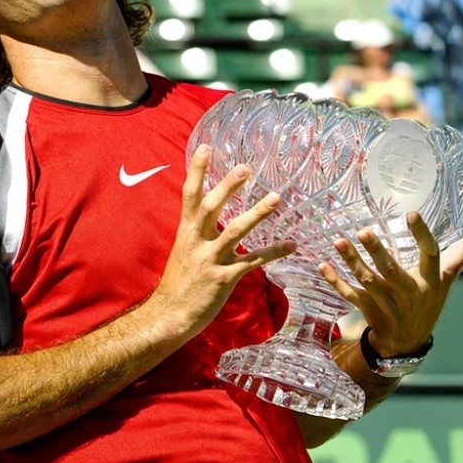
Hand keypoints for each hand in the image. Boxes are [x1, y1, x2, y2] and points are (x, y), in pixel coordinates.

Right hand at [152, 144, 296, 332]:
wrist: (170, 315)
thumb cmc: (179, 282)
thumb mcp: (183, 250)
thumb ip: (197, 229)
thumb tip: (210, 212)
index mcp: (186, 231)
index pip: (189, 194)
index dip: (197, 170)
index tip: (206, 146)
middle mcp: (196, 241)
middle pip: (211, 207)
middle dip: (227, 187)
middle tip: (245, 168)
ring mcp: (210, 259)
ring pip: (235, 231)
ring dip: (257, 213)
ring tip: (276, 198)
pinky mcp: (224, 278)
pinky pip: (253, 262)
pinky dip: (274, 253)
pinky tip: (292, 245)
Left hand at [320, 213, 462, 357]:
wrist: (408, 343)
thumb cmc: (429, 301)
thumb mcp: (447, 279)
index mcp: (431, 280)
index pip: (430, 254)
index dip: (422, 235)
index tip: (411, 214)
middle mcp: (411, 293)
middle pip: (393, 271)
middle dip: (378, 252)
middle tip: (364, 231)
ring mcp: (389, 305)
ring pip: (369, 282)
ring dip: (352, 263)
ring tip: (339, 242)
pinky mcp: (370, 312)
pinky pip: (351, 296)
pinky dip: (336, 282)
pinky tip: (324, 266)